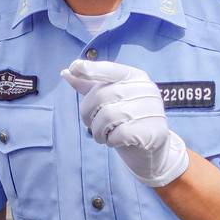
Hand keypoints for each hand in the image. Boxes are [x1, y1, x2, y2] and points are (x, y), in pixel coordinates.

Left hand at [60, 60, 189, 187]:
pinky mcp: (153, 131)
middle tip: (90, 124)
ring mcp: (152, 110)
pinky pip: (119, 134)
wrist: (150, 151)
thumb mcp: (108, 101)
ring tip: (102, 135)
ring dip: (98, 130)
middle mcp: (147, 89)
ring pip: (108, 116)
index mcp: (136, 77)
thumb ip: (90, 86)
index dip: (91, 69)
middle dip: (88, 113)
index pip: (111, 69)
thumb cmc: (125, 121)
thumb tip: (66, 72)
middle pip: (102, 95)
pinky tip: (114, 141)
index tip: (73, 67)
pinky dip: (110, 140)